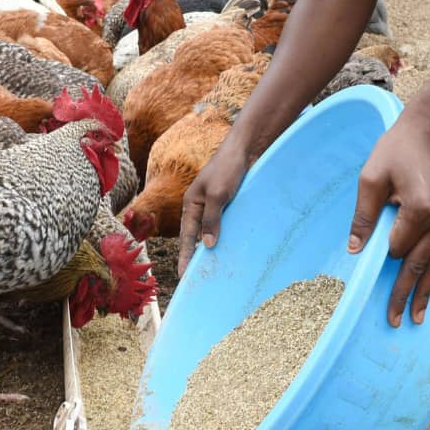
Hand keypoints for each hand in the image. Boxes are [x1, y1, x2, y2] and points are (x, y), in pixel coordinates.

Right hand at [177, 139, 249, 276]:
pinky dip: (228, 237)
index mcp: (191, 205)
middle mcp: (201, 208)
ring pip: (213, 232)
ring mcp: (216, 206)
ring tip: (218, 269)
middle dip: (198, 257)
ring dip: (215, 248)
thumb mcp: (218, 195)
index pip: (187, 237)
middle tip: (200, 279)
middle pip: (197, 237)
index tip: (183, 276)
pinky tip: (235, 248)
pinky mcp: (230, 204)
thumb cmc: (227, 168)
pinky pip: (226, 225)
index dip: (185, 257)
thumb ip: (212, 220)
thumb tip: (207, 246)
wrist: (246, 150)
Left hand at [348, 111, 429, 326]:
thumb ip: (364, 215)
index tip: (375, 269)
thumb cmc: (396, 150)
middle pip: (420, 264)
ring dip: (427, 292)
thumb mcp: (371, 178)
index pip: (400, 248)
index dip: (387, 256)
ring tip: (418, 315)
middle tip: (395, 320)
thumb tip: (356, 250)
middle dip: (406, 294)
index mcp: (419, 208)